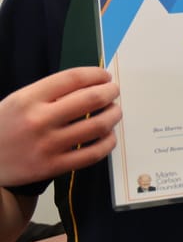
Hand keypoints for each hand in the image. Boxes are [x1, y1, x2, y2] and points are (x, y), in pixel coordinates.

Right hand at [0, 67, 120, 187]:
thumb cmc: (4, 128)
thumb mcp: (17, 102)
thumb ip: (48, 93)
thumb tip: (90, 84)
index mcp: (27, 99)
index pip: (73, 78)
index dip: (96, 75)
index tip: (104, 77)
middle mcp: (39, 120)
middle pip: (91, 99)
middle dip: (110, 92)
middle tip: (113, 92)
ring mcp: (47, 145)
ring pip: (98, 126)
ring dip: (113, 115)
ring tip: (113, 112)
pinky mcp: (53, 166)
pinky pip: (94, 153)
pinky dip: (108, 142)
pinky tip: (108, 136)